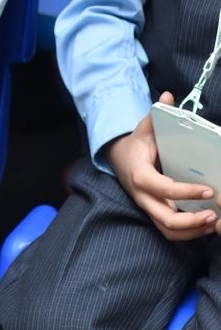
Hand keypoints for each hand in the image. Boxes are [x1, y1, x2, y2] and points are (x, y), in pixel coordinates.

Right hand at [106, 92, 217, 240]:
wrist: (118, 158)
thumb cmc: (135, 144)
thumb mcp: (143, 128)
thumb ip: (156, 115)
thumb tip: (168, 96)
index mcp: (140, 175)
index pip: (163, 189)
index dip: (186, 192)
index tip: (208, 190)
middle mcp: (142, 196)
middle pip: (165, 219)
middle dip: (191, 221)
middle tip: (213, 214)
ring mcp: (147, 207)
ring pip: (168, 230)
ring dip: (191, 231)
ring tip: (212, 223)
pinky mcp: (153, 213)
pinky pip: (169, 230)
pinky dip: (188, 233)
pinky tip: (204, 226)